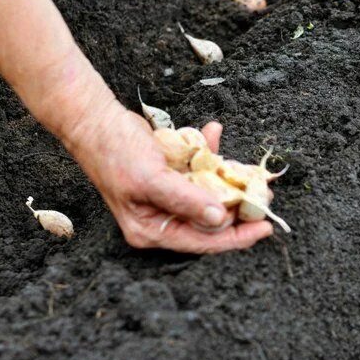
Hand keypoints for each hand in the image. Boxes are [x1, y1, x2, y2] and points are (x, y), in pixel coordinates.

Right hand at [65, 100, 272, 252]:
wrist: (94, 118)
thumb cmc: (115, 152)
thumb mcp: (151, 180)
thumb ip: (187, 201)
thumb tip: (220, 220)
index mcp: (153, 230)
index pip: (203, 242)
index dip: (237, 237)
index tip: (265, 226)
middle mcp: (163, 217)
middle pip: (212, 221)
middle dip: (240, 207)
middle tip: (264, 194)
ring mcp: (170, 196)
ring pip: (211, 195)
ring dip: (231, 180)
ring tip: (253, 172)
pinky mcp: (174, 175)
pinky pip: (201, 171)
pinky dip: (211, 154)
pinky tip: (213, 132)